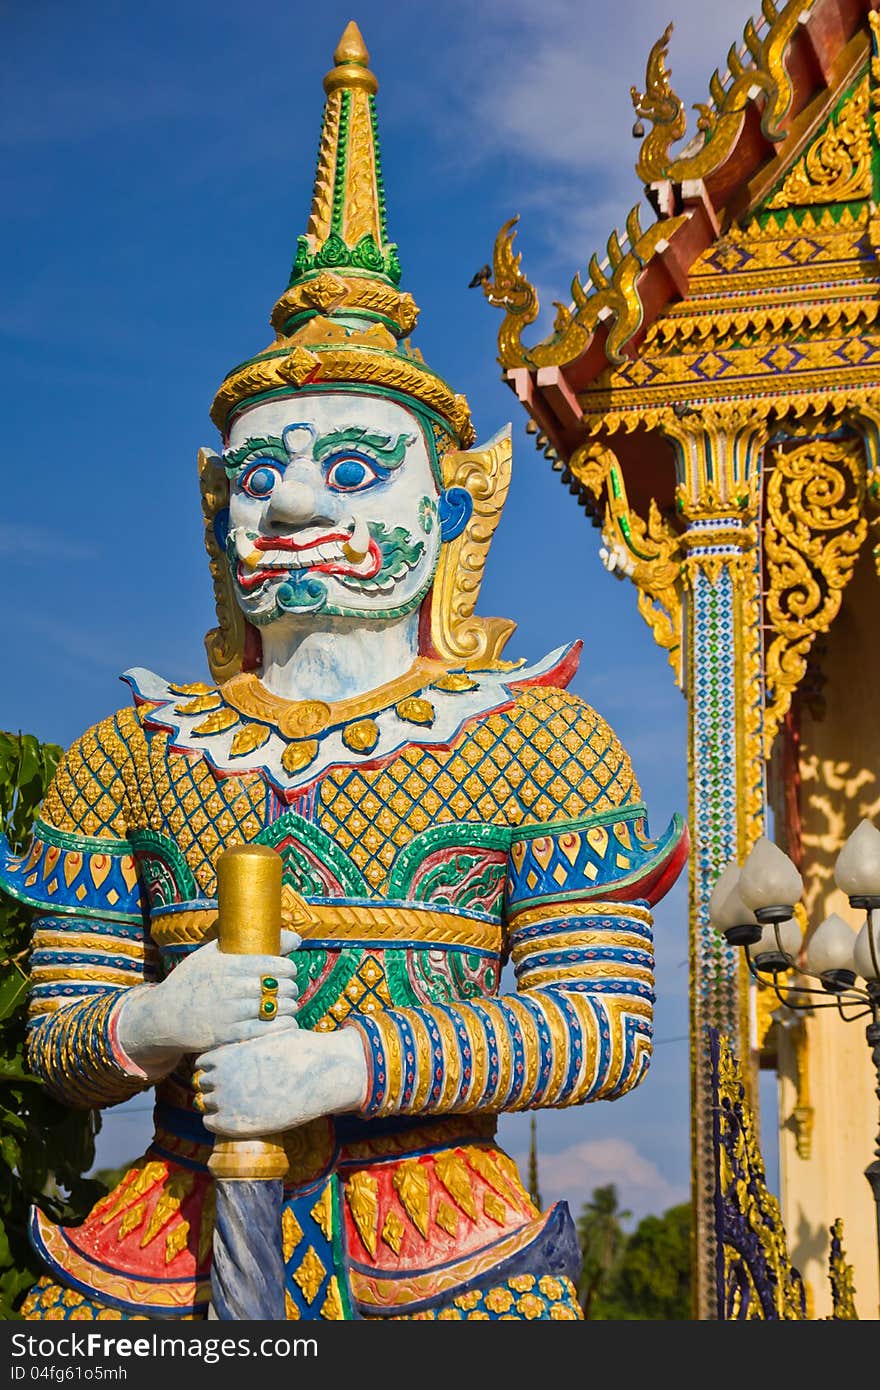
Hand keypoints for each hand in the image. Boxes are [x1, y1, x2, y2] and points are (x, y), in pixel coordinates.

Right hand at [115, 929, 300, 1074]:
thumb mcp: (212, 954)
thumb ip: (251, 943)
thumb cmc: (191, 980)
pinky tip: (286, 1023)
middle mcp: (228, 988)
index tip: (287, 971)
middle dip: (290, 988)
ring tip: (287, 1005)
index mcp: (226, 964)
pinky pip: (266, 1031)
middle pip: (278, 987)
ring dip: (288, 1008)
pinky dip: (282, 1027)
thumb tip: (295, 939)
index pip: (273, 964)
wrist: (163, 1017)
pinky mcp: (228, 1036)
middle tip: (288, 989)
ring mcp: (228, 1013)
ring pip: (275, 1009)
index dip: (288, 968)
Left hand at [195, 1025, 367, 1136]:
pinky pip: (211, 1123)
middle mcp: (221, 1077)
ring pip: (204, 1104)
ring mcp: (227, 1100)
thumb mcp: (267, 1038)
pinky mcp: (235, 1123)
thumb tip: (242, 1046)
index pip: (203, 1063)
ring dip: (216, 1104)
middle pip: (201, 1084)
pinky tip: (237, 1117)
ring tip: (238, 1104)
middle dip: (214, 1086)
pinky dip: (219, 1121)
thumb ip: (247, 1044)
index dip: (215, 1068)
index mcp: (227, 1054)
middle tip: (234, 1090)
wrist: (318, 1076)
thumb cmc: (299, 1053)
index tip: (228, 1072)